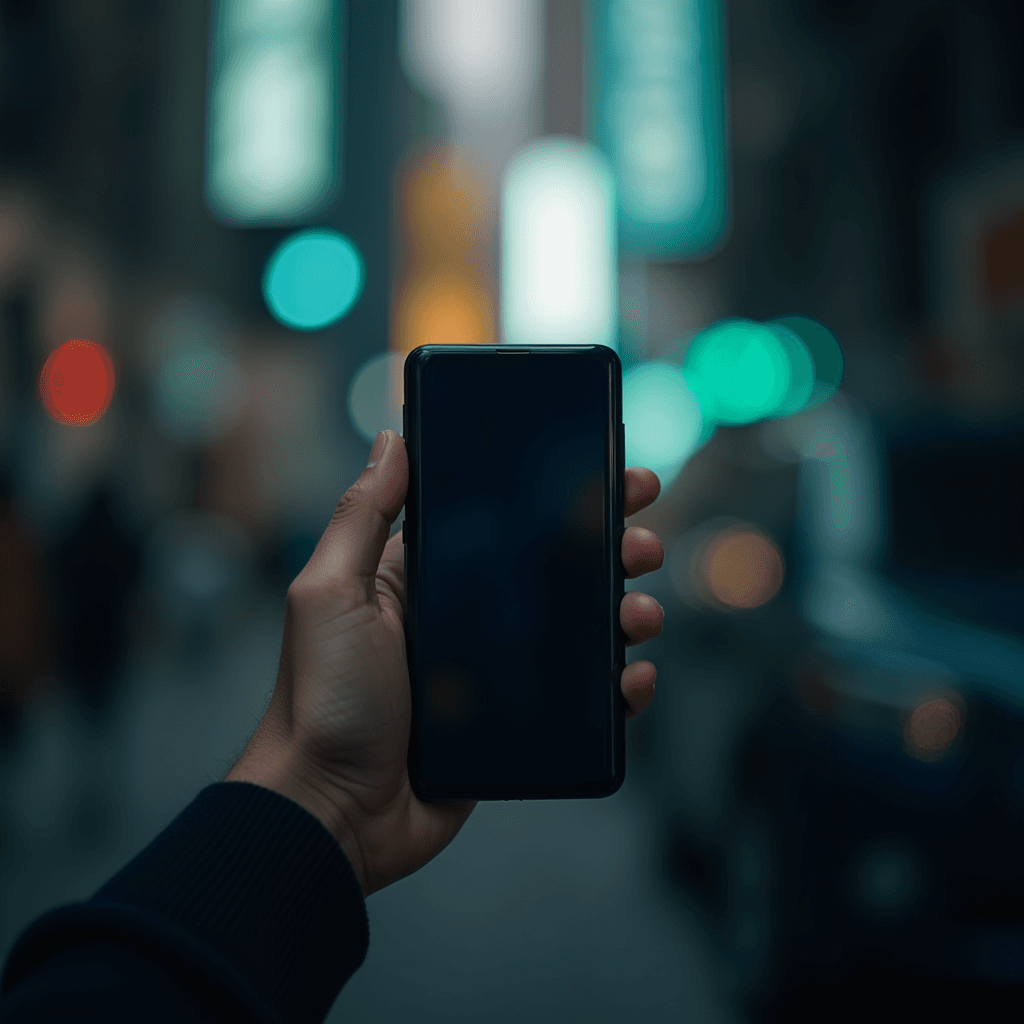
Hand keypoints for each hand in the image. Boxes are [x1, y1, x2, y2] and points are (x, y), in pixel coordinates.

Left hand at [226, 429, 664, 896]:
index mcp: (429, 578)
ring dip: (625, 612)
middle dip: (610, 547)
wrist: (332, 812)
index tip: (606, 472)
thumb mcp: (331, 593)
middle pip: (557, 569)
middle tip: (641, 539)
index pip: (506, 520)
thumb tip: (392, 439)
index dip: (557, 494)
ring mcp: (498, 673)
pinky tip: (634, 676)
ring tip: (640, 613)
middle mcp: (469, 619)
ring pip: (582, 631)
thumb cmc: (321, 701)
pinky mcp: (518, 725)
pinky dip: (621, 685)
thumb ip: (363, 516)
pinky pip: (584, 699)